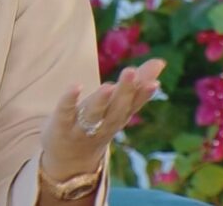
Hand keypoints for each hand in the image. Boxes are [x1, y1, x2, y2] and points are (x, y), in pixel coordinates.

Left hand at [40, 58, 165, 179]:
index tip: (154, 83)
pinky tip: (76, 86)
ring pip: (94, 115)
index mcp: (119, 117)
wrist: (69, 160)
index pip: (133, 105)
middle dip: (124, 92)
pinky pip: (65, 113)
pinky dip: (69, 100)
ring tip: (109, 86)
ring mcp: (82, 128)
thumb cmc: (97, 124)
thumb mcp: (117, 105)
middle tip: (131, 72)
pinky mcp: (61, 126)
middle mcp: (104, 125)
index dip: (143, 95)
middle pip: (116, 109)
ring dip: (101, 101)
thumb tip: (161, 62)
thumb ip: (138, 83)